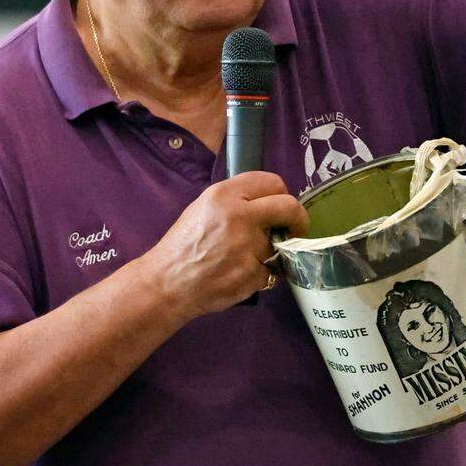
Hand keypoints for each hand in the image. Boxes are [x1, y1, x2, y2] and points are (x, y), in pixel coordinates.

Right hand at [146, 172, 309, 317]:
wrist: (168, 282)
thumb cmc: (184, 244)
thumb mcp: (204, 207)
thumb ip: (236, 199)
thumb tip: (269, 201)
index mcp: (225, 194)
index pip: (272, 182)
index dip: (281, 194)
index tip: (282, 206)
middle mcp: (240, 215)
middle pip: (289, 207)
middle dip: (298, 218)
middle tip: (295, 228)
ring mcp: (248, 246)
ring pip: (280, 243)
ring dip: (270, 250)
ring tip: (242, 258)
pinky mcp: (253, 273)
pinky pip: (272, 269)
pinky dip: (261, 273)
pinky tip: (239, 273)